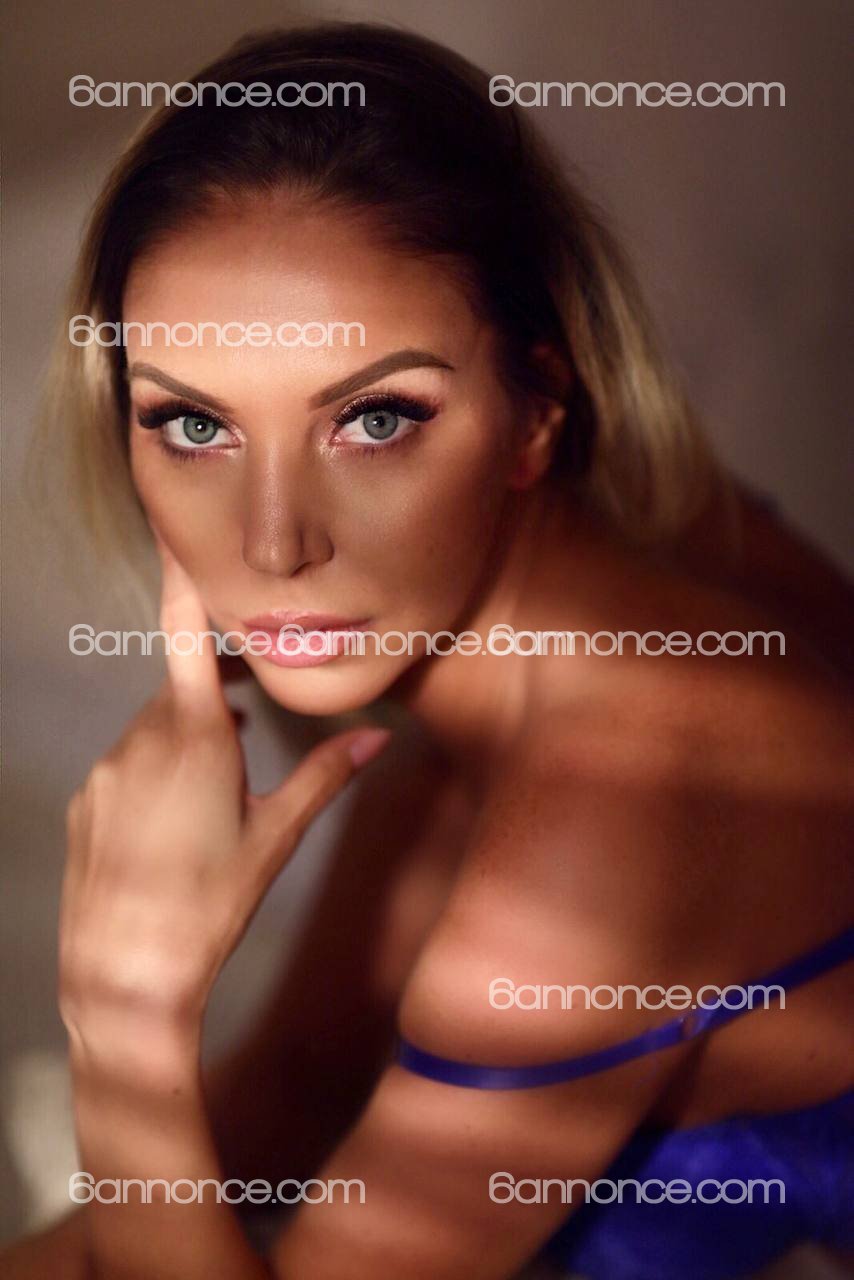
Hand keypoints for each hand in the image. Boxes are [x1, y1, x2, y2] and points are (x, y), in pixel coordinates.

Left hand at [59, 542, 389, 1077]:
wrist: (126, 974)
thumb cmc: (211, 903)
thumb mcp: (276, 836)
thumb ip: (326, 776)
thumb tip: (377, 736)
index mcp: (194, 737)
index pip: (182, 634)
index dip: (181, 580)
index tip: (176, 537)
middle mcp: (140, 740)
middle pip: (178, 691)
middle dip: (210, 697)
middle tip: (248, 725)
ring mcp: (104, 771)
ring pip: (151, 731)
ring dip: (182, 740)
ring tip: (215, 792)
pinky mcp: (84, 803)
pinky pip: (123, 765)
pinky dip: (151, 772)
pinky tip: (174, 822)